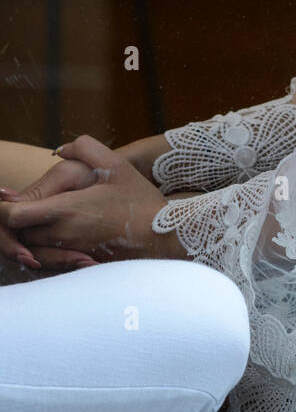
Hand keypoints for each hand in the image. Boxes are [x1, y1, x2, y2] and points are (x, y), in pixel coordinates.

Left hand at [0, 135, 185, 263]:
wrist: (164, 237)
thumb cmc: (140, 201)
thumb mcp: (117, 165)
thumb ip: (86, 148)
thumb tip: (60, 149)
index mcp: (66, 210)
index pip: (14, 215)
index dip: (2, 208)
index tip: (4, 197)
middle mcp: (62, 235)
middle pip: (17, 234)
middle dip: (12, 222)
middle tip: (13, 206)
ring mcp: (69, 252)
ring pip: (29, 248)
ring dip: (26, 235)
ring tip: (31, 220)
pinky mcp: (77, 263)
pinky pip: (47, 259)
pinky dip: (40, 249)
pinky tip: (52, 235)